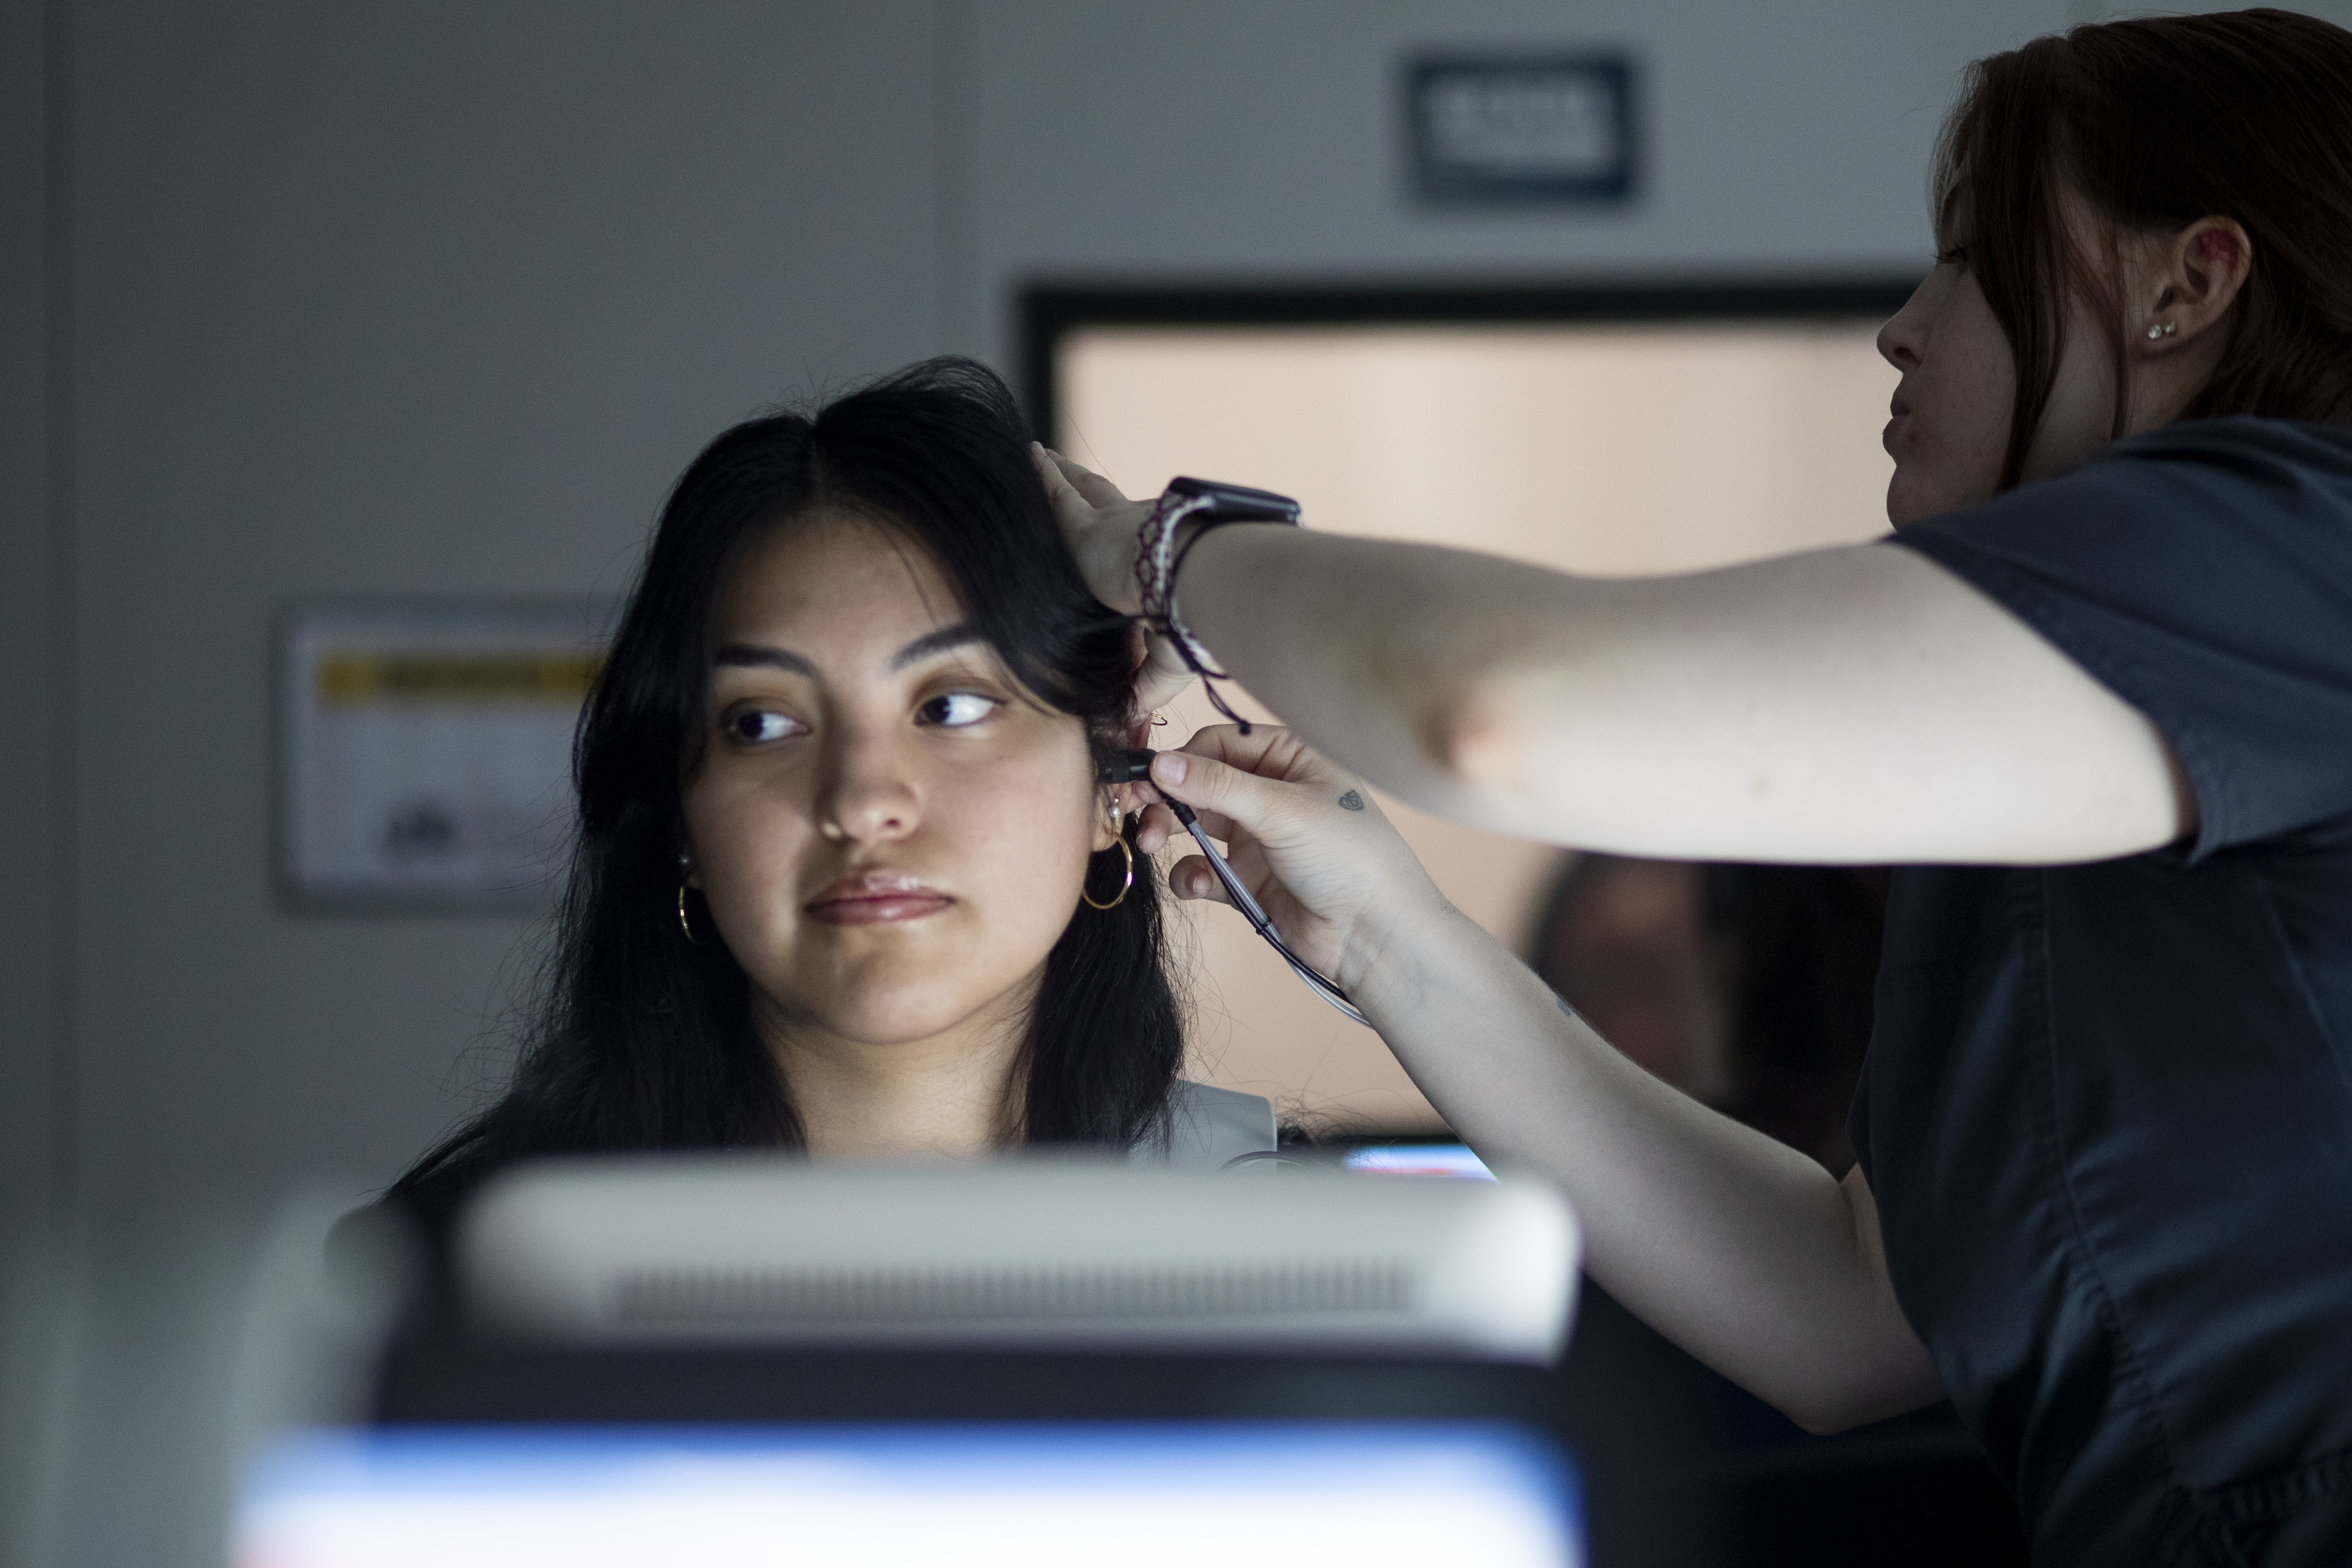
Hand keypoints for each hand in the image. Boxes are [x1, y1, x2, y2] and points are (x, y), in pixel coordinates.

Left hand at [1029, 445, 1195, 714]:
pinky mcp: (1086, 525)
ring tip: (1041, 457)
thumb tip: (1127, 723)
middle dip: (1086, 490)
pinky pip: (1057, 493)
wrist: (1194, 589)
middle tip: (1066, 473)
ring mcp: (1109, 527)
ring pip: (1079, 492)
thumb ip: (1142, 689)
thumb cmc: (1191, 626)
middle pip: (1102, 505)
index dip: (1117, 541)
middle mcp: (1132, 538)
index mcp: (1150, 568)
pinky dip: (1044, 475)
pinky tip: (1031, 455)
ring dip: (1061, 475)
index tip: (1108, 537)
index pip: (1129, 550)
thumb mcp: (1164, 668)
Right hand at [1140, 725, 1449, 997]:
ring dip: (1171, 833)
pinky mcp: (1249, 880)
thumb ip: (1217, 786)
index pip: (1219, 744)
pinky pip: (1204, 871)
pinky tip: (1197, 885)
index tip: (1147, 780)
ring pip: (1196, 826)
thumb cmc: (1348, 857)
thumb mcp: (1282, 810)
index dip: (1181, 760)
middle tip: (1141, 817)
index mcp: (1290, 758)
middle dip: (1168, 799)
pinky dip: (1192, 876)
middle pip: (1201, 783)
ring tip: (1155, 846)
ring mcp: (1259, 838)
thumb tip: (1158, 762)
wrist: (1375, 936)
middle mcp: (1272, 793)